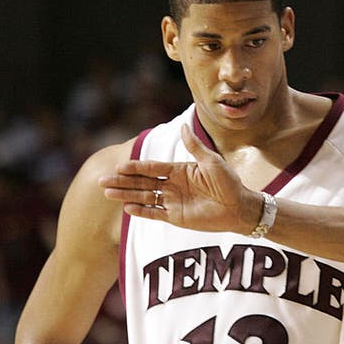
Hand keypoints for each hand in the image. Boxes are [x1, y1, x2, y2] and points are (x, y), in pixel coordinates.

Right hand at [99, 125, 258, 233]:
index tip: (119, 165)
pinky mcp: (176, 216)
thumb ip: (195, 147)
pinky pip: (154, 213)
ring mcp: (173, 201)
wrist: (240, 208)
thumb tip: (183, 126)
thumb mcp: (212, 162)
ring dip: (126, 194)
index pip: (152, 168)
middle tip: (103, 180)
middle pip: (142, 182)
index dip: (135, 167)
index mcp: (179, 170)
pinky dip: (141, 211)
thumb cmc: (229, 183)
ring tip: (108, 192)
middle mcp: (172, 185)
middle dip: (123, 181)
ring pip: (144, 196)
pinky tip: (127, 207)